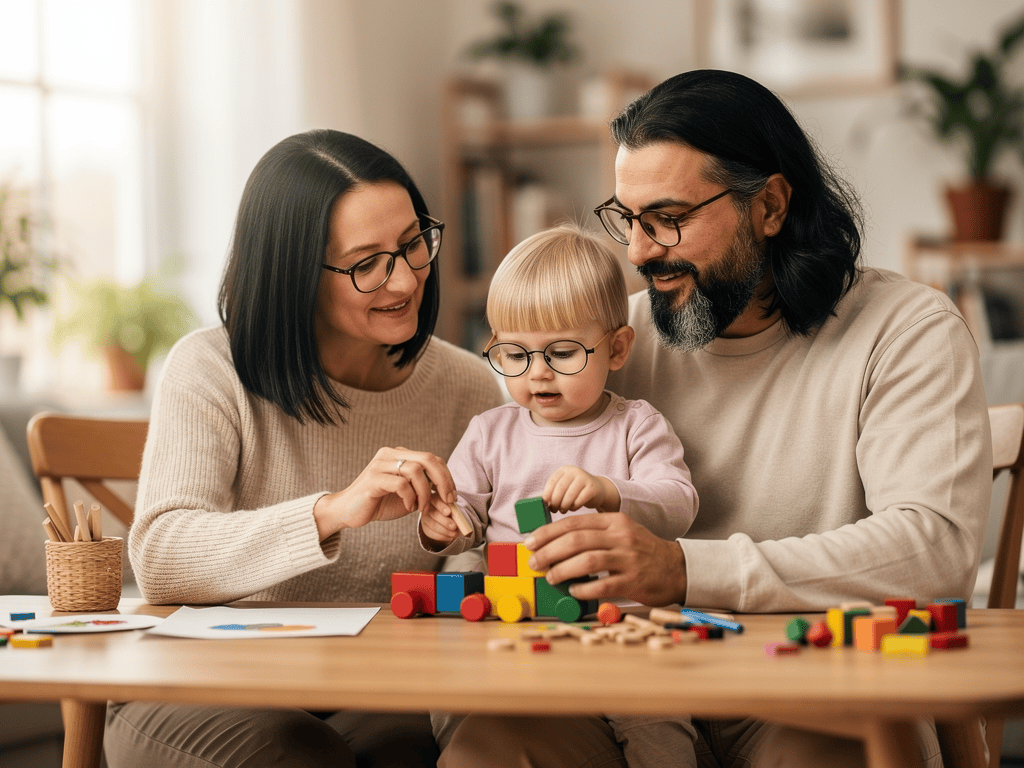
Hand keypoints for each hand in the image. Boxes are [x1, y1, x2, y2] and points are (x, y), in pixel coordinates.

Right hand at [313, 447, 455, 538]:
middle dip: (443, 481)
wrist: (348, 512)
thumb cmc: (380, 503)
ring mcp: (380, 464)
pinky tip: (407, 507)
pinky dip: (410, 498)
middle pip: (428, 459)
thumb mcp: (409, 497)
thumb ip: (426, 493)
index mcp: (400, 454)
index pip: (432, 458)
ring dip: (424, 494)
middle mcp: (390, 454)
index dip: (446, 477)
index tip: (452, 496)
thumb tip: (451, 498)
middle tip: (448, 500)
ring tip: (420, 509)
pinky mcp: (373, 478)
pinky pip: (401, 484)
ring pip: (415, 471)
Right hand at [420, 498, 462, 547]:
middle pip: (433, 513)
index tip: (449, 512)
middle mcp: (427, 506)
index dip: (442, 506)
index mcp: (435, 497)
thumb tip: (457, 510)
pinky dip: (442, 536)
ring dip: (445, 531)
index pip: (436, 500)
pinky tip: (450, 537)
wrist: (448, 516)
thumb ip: (455, 507)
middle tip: (454, 526)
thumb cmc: (452, 508)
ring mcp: (424, 517)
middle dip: (445, 521)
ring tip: (456, 534)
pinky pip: (431, 533)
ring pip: (432, 525)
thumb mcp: (454, 505)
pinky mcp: (425, 527)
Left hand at [523, 513, 686, 606]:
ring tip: (551, 577)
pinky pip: (602, 585)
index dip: (548, 532)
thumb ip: (593, 533)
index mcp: (614, 521)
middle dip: (549, 552)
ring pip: (587, 561)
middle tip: (534, 562)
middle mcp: (620, 536)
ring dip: (563, 570)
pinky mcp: (633, 581)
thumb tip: (554, 543)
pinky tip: (573, 591)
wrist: (677, 568)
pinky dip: (583, 589)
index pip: (574, 522)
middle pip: (576, 540)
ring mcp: (628, 559)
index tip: (531, 542)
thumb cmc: (641, 550)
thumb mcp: (620, 531)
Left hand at [543, 466, 619, 512]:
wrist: (597, 489)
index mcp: (565, 470)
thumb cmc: (576, 491)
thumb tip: (543, 503)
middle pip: (560, 488)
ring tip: (563, 510)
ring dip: (564, 506)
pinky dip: (574, 507)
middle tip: (554, 510)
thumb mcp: (565, 487)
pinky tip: (573, 508)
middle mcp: (575, 471)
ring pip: (570, 495)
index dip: (547, 494)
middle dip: (555, 502)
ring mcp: (585, 479)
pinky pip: (579, 501)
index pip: (552, 481)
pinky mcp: (592, 488)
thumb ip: (554, 492)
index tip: (546, 504)